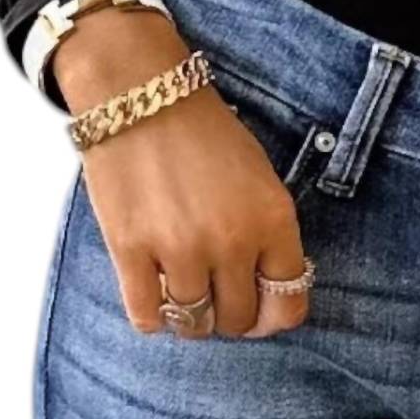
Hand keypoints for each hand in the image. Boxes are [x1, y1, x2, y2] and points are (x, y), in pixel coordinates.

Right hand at [53, 8, 308, 338]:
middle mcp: (231, 240)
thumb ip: (268, 235)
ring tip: (185, 296)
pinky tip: (154, 299)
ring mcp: (179, 248)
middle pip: (239, 320)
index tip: (260, 313)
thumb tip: (266, 290)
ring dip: (191, 319)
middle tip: (218, 301)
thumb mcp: (261, 180)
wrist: (143, 94)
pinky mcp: (131, 250)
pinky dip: (153, 317)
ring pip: (193, 324)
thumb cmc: (205, 133)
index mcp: (273, 220)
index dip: (274, 317)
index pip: (288, 303)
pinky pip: (147, 315)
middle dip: (231, 318)